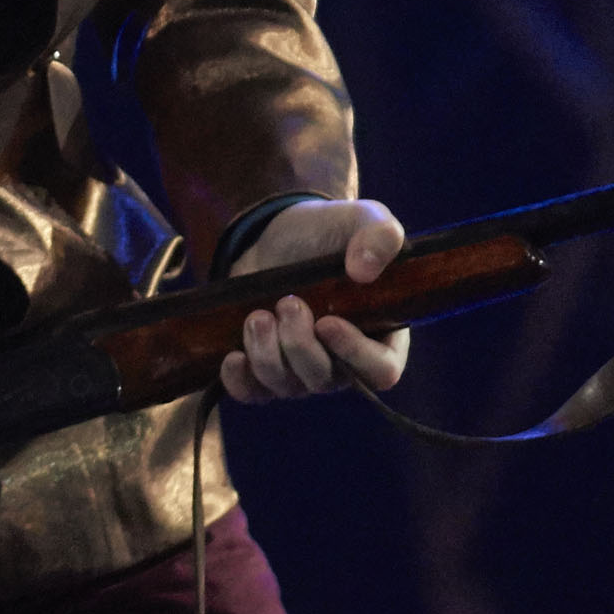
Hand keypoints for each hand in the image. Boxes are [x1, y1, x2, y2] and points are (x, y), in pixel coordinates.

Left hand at [219, 197, 412, 401]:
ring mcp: (301, 370)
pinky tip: (232, 355)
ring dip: (267, 354)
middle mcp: (342, 361)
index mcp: (379, 334)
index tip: (328, 323)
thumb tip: (365, 270)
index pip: (381, 371)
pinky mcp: (263, 369)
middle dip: (300, 345)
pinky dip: (240, 380)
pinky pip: (252, 394)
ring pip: (286, 386)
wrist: (276, 234)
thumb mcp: (361, 220)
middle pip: (325, 380)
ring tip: (257, 315)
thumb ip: (380, 235)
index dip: (355, 356)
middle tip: (287, 303)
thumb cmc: (328, 233)